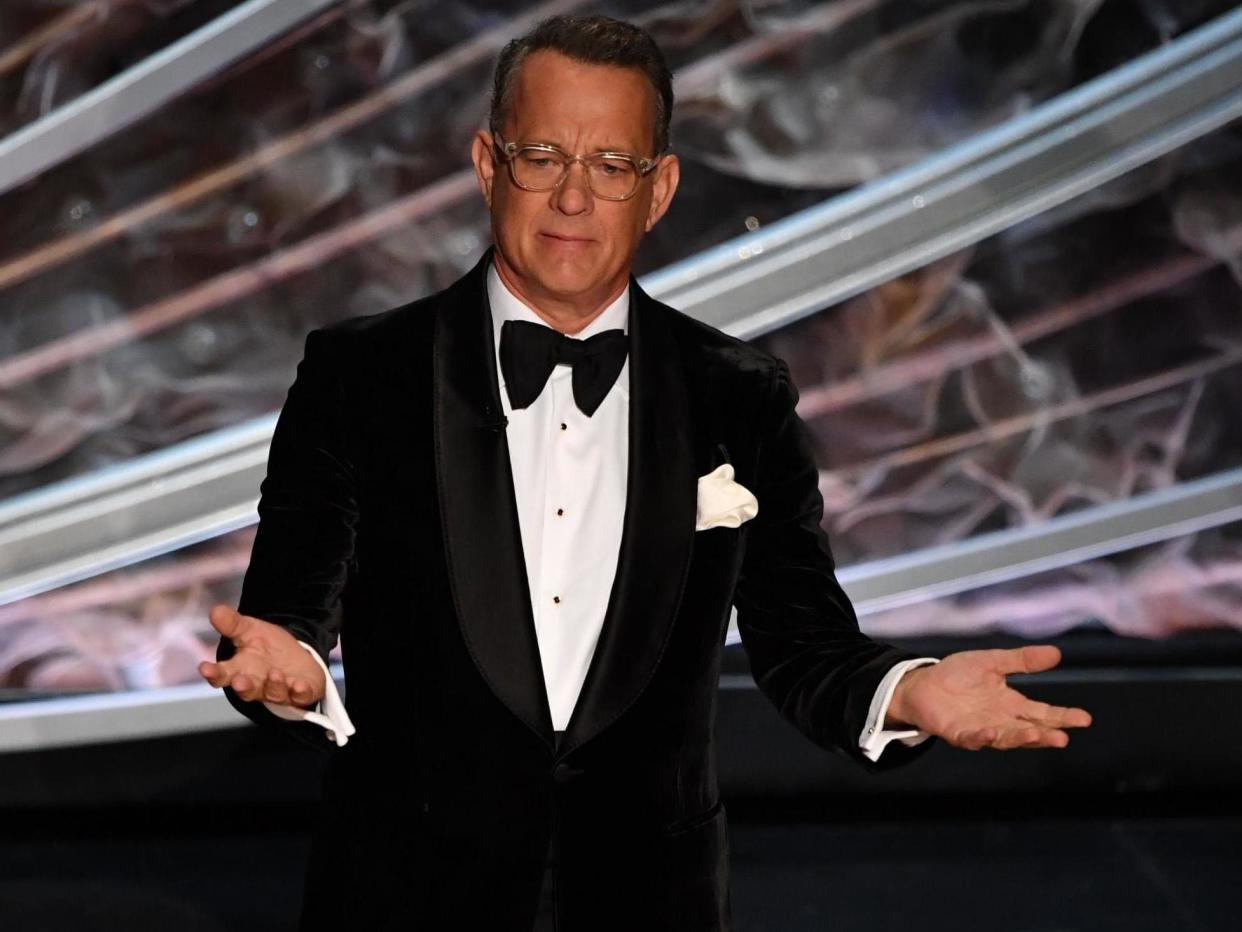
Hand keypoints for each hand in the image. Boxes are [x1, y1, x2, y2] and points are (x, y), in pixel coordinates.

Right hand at [198, 604, 325, 708]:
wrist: (296, 655)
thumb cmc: (267, 646)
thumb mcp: (250, 630)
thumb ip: (232, 624)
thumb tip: (215, 610)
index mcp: (240, 670)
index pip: (222, 675)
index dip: (213, 673)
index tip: (204, 668)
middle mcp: (257, 685)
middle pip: (246, 690)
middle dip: (243, 687)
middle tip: (239, 681)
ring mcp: (279, 691)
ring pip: (274, 694)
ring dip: (274, 686)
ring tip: (275, 674)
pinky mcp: (301, 693)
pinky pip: (300, 697)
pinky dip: (300, 692)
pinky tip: (299, 685)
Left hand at [887, 645, 1090, 750]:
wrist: (923, 683)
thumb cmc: (957, 675)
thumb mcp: (992, 662)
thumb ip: (1021, 661)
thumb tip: (1056, 653)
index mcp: (1010, 704)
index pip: (1042, 713)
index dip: (1062, 717)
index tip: (1084, 719)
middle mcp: (1000, 720)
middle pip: (1029, 730)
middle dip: (1046, 734)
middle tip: (1063, 737)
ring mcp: (981, 729)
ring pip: (1005, 738)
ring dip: (1020, 738)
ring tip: (1036, 735)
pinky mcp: (958, 733)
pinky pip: (973, 738)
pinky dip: (983, 737)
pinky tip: (992, 732)